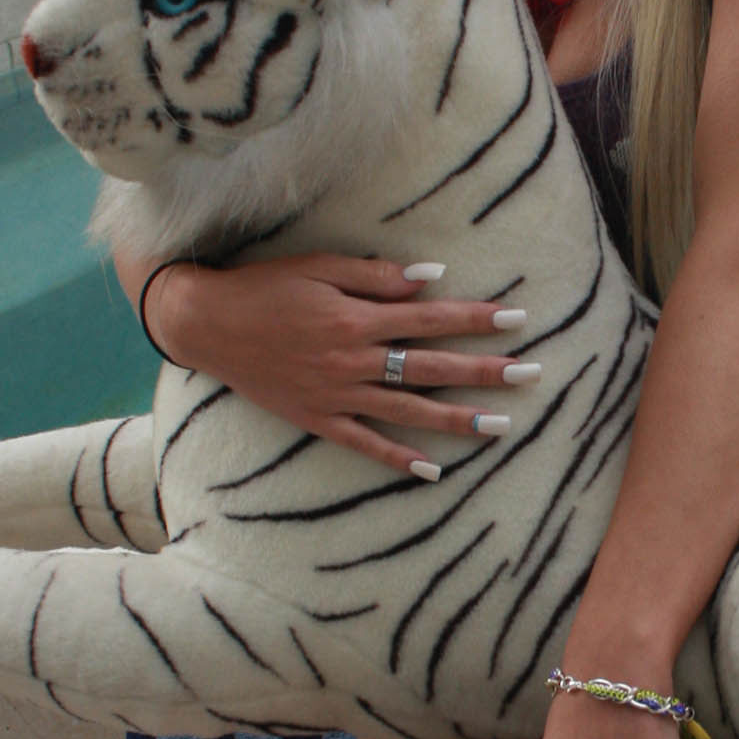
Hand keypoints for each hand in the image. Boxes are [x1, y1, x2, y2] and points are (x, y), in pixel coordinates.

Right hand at [151, 253, 538, 477]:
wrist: (207, 325)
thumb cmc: (265, 287)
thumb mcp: (319, 267)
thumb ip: (375, 276)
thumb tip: (432, 277)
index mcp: (356, 318)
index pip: (431, 318)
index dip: (476, 318)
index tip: (518, 320)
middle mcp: (353, 359)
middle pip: (431, 366)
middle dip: (484, 370)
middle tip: (531, 375)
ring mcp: (336, 394)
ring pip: (408, 410)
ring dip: (457, 418)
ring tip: (500, 425)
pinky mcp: (317, 419)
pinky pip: (364, 443)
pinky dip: (397, 458)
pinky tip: (432, 471)